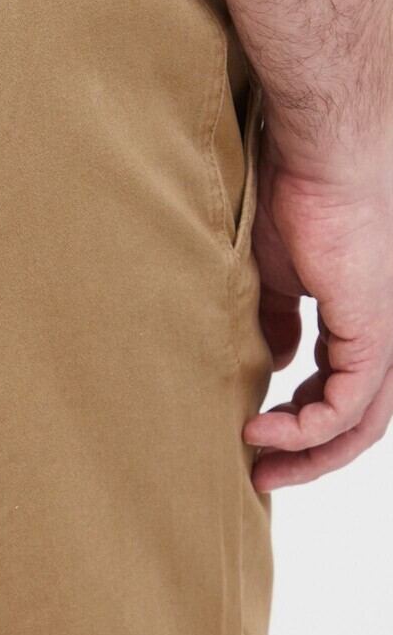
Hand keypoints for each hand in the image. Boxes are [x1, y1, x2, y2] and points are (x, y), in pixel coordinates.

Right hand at [243, 127, 392, 490]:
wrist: (320, 159)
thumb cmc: (296, 198)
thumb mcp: (278, 276)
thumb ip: (278, 321)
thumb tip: (275, 363)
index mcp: (365, 319)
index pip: (345, 391)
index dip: (302, 422)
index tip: (255, 436)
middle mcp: (387, 335)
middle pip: (360, 421)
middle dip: (309, 456)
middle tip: (262, 475)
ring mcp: (389, 336)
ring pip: (360, 424)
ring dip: (307, 454)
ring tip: (258, 463)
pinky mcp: (377, 334)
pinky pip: (345, 406)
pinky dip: (304, 429)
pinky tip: (262, 429)